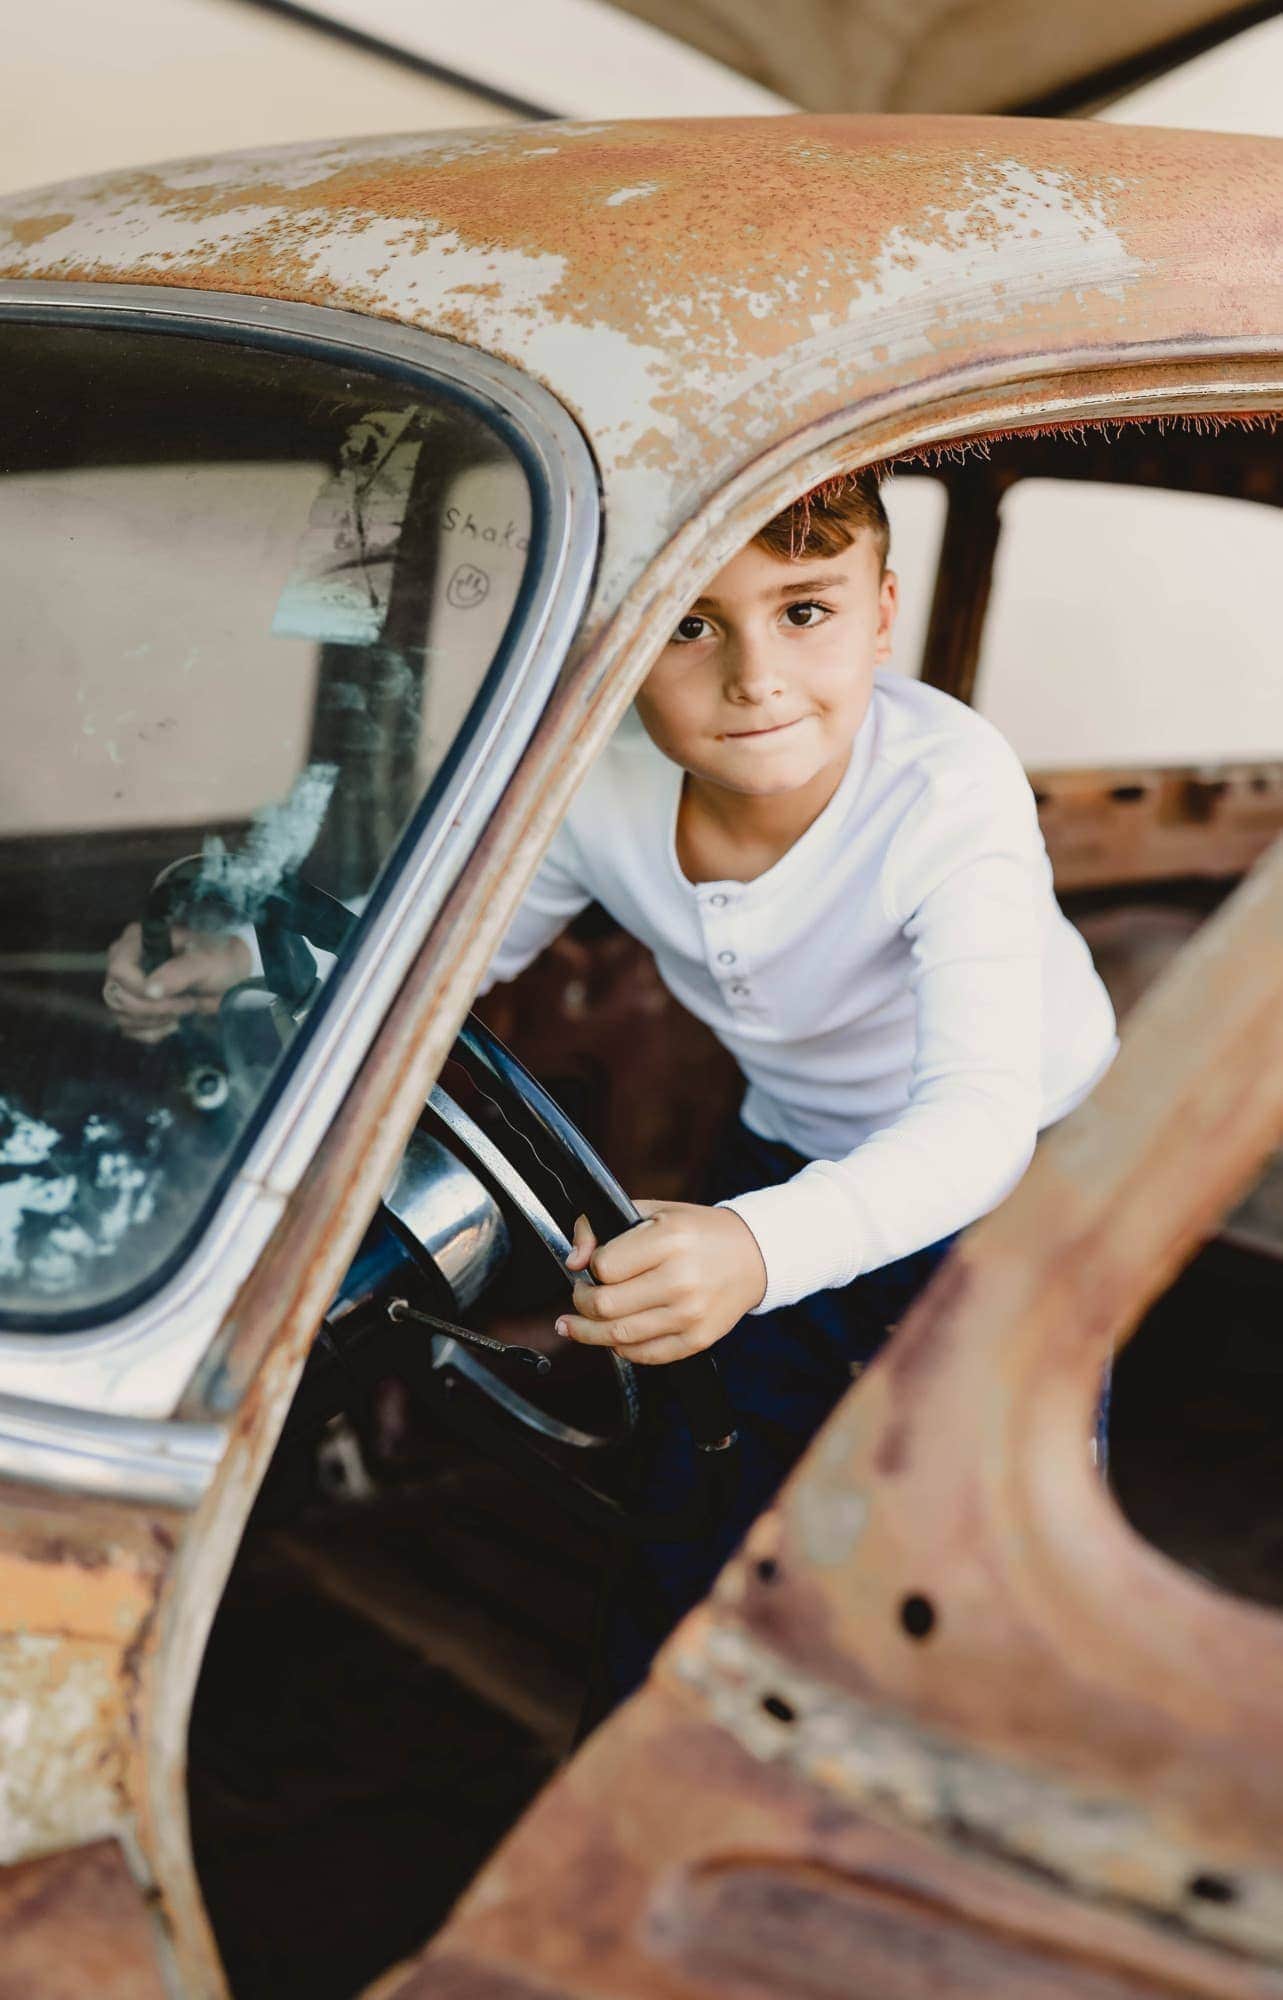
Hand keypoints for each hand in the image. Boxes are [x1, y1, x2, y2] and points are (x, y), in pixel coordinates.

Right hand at [102, 923, 252, 1041]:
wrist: (231, 977)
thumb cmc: (220, 960)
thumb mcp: (207, 962)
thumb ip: (180, 972)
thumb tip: (149, 991)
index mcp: (138, 940)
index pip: (119, 970)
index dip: (140, 988)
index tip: (175, 994)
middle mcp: (125, 961)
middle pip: (116, 996)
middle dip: (154, 1008)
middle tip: (188, 1003)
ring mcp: (126, 986)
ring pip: (121, 1016)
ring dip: (156, 1020)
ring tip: (185, 1009)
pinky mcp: (133, 1007)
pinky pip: (129, 1029)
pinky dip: (152, 1032)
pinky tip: (174, 1024)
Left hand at [558, 1199, 766, 1365]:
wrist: (753, 1255)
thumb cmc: (697, 1232)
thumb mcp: (651, 1211)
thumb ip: (601, 1226)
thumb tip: (572, 1261)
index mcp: (670, 1239)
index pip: (604, 1266)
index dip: (591, 1266)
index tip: (595, 1265)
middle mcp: (681, 1279)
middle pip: (604, 1305)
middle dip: (581, 1302)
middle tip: (581, 1295)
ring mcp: (690, 1314)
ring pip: (616, 1336)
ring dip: (587, 1332)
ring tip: (575, 1324)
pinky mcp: (697, 1340)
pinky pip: (643, 1355)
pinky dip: (620, 1348)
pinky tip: (613, 1337)